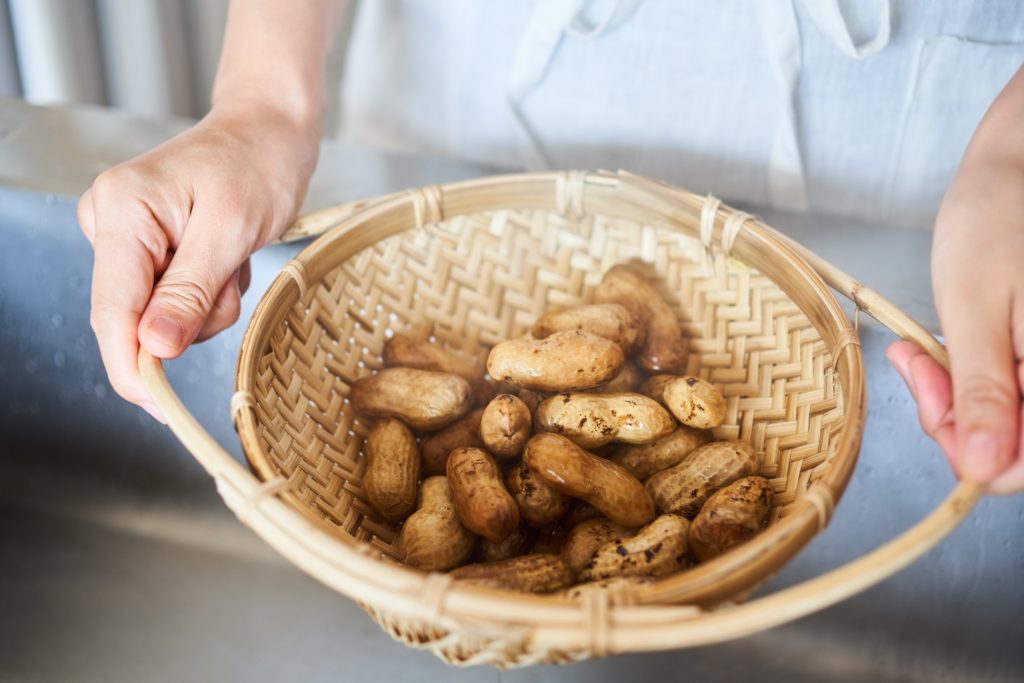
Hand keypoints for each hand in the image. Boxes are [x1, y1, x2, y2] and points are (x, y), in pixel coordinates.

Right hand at [78, 103, 318, 420]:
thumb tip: (153, 349)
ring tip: (231, 258)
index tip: (158, 408)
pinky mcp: (146, 246)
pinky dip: (207, 291)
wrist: (268, 130)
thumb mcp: (232, 231)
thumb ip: (189, 292)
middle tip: (231, 277)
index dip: (131, 367)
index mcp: (122, 212)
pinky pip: (173, 298)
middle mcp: (110, 222)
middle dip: (191, 318)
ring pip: (160, 315)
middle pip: (135, 318)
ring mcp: (126, 236)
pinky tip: (224, 257)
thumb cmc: (258, 165)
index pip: (111, 311)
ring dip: (206, 303)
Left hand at [887, 151, 1023, 494]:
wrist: (1018, 167)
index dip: (964, 451)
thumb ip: (982, 391)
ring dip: (957, 398)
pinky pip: (1014, 392)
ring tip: (924, 351)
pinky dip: (972, 380)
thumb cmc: (997, 219)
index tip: (927, 397)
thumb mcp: (975, 309)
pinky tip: (947, 350)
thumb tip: (981, 468)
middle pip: (1014, 448)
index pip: (1020, 466)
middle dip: (954, 418)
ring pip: (1008, 423)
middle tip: (916, 364)